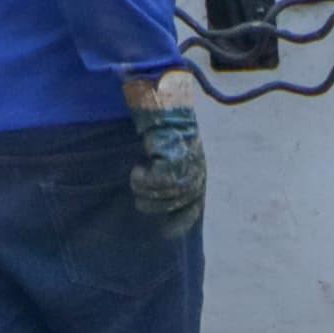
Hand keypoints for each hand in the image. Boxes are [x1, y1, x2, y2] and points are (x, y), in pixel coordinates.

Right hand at [130, 106, 206, 237]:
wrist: (161, 99)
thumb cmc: (159, 128)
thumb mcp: (167, 155)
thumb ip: (166, 175)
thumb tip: (154, 198)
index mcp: (198, 173)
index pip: (194, 208)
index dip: (180, 222)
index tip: (165, 233)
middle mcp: (198, 169)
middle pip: (179, 202)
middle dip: (156, 205)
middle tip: (139, 196)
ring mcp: (190, 162)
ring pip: (169, 193)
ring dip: (147, 192)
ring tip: (135, 180)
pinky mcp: (178, 155)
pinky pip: (161, 180)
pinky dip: (145, 181)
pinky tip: (136, 171)